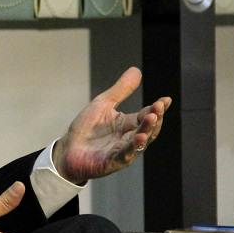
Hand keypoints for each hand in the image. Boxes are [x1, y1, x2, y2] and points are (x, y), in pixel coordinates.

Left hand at [53, 67, 170, 183]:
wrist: (67, 150)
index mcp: (128, 124)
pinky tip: (138, 139)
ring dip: (147, 130)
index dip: (157, 108)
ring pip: (140, 142)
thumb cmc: (86, 128)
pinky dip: (132, 148)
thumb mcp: (103, 104)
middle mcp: (128, 138)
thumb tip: (136, 70)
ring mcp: (122, 151)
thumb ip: (121, 90)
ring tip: (152, 118)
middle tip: (159, 107)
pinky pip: (125, 156)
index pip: (147, 114)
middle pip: (147, 129)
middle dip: (155, 118)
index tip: (166, 99)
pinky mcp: (112, 162)